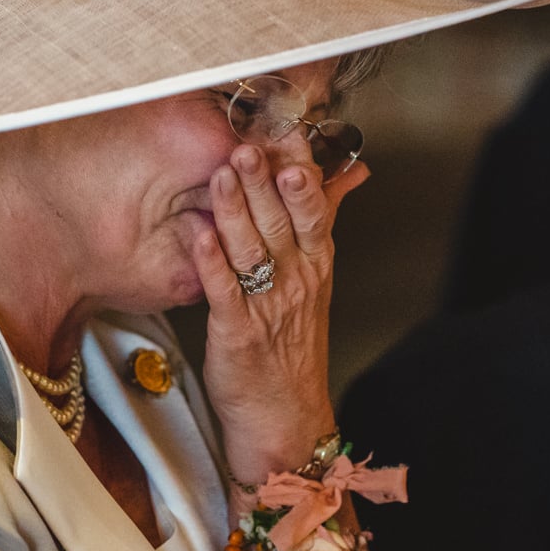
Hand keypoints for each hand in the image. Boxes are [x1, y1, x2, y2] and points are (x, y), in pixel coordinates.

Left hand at [191, 144, 368, 486]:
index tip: (288, 130)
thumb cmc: (293, 345)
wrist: (285, 419)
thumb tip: (350, 172)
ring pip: (254, 248)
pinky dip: (211, 260)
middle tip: (252, 142)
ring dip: (238, 209)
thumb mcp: (318, 277)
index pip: (315, 206)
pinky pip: (224, 290)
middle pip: (285, 220)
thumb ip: (326, 218)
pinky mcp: (237, 333)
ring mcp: (268, 306)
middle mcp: (297, 280)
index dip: (302, 167)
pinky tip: (198, 231)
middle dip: (267, 180)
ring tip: (225, 172)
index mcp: (317, 263)